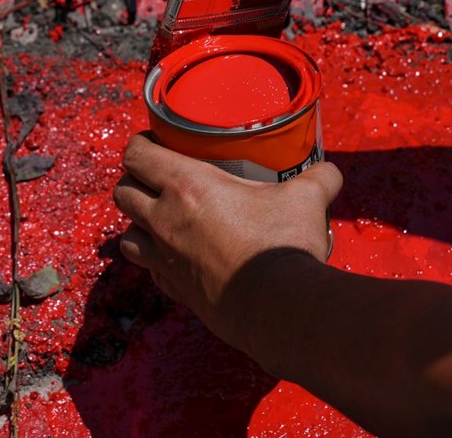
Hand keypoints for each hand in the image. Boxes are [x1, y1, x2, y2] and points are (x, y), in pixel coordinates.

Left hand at [113, 133, 341, 352]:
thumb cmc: (282, 246)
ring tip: (159, 218)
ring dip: (137, 224)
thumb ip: (318, 179)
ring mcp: (165, 258)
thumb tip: (329, 172)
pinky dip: (155, 259)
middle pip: (122, 193)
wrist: (277, 308)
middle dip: (134, 182)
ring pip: (126, 235)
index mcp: (187, 186)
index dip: (139, 146)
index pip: (137, 156)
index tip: (153, 143)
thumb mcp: (306, 199)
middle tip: (157, 179)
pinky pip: (149, 269)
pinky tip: (177, 255)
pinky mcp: (174, 289)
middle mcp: (165, 220)